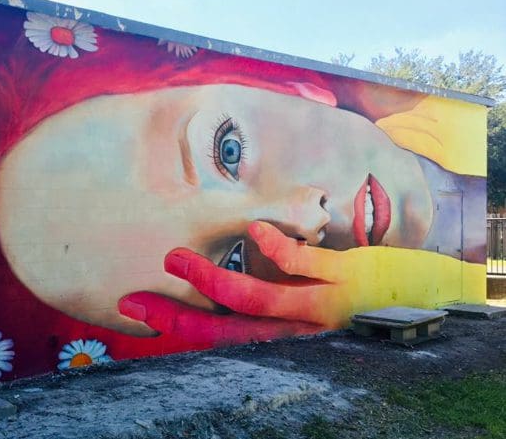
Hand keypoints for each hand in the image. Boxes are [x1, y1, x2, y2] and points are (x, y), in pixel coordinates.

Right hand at [119, 221, 350, 345]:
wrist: (428, 301)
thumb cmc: (363, 300)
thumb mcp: (311, 303)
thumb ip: (271, 294)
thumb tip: (227, 276)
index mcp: (285, 333)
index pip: (219, 335)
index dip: (174, 325)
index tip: (137, 308)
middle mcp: (298, 329)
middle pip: (225, 330)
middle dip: (175, 317)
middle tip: (135, 302)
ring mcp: (323, 306)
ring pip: (256, 299)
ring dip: (209, 280)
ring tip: (174, 259)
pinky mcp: (348, 280)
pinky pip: (303, 264)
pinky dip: (275, 246)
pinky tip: (254, 229)